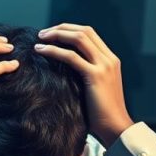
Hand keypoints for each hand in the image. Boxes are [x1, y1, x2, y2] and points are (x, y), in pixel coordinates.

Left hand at [34, 23, 133, 146]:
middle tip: (42, 33)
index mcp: (110, 59)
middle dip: (61, 28)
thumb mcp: (95, 87)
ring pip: (79, 39)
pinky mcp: (96, 76)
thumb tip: (63, 67)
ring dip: (57, 35)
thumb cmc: (101, 113)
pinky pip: (72, 57)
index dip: (69, 29)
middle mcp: (109, 59)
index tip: (52, 34)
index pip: (89, 33)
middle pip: (84, 31)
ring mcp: (104, 66)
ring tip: (40, 39)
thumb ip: (86, 73)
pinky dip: (54, 50)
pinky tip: (41, 51)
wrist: (115, 127)